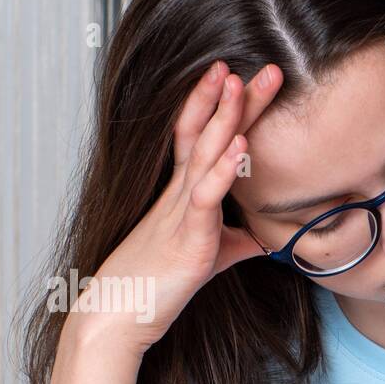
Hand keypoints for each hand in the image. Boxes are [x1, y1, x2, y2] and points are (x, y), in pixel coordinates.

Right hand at [69, 59, 284, 354]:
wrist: (117, 318)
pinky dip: (223, 170)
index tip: (244, 76)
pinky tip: (240, 147)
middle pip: (207, 133)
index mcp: (181, 195)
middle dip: (236, 99)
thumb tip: (267, 239)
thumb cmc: (156, 288)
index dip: (221, 105)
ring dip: (227, 118)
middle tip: (267, 65)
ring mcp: (180, 214)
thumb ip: (236, 242)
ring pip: (203, 155)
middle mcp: (178, 195)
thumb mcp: (207, 258)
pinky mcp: (187, 240)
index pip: (201, 137)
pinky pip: (205, 197)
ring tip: (244, 83)